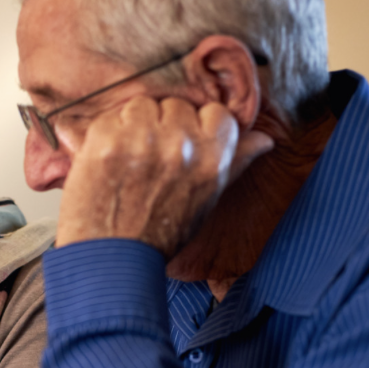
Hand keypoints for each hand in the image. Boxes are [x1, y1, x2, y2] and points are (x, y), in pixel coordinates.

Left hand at [56, 96, 273, 257]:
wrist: (113, 261)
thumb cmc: (159, 236)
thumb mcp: (206, 200)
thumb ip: (233, 162)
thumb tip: (264, 140)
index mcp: (213, 159)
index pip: (215, 113)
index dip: (195, 127)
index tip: (181, 147)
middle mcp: (182, 146)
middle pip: (174, 106)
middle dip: (161, 128)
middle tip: (148, 163)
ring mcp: (143, 141)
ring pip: (141, 107)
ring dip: (131, 128)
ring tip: (126, 164)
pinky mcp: (107, 142)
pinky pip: (109, 119)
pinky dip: (104, 137)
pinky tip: (105, 165)